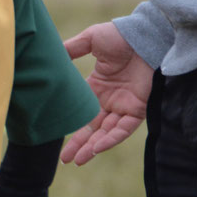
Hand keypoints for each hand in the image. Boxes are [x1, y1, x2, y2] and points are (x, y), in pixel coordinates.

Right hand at [62, 22, 151, 163]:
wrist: (146, 36)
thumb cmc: (120, 36)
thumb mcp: (90, 40)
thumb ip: (70, 49)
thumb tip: (50, 56)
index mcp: (96, 86)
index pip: (80, 110)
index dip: (69, 123)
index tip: (54, 133)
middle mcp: (108, 100)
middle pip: (91, 127)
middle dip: (78, 144)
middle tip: (64, 160)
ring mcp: (123, 106)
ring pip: (105, 132)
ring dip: (91, 147)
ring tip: (77, 160)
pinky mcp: (137, 109)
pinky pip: (123, 129)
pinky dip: (110, 140)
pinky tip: (97, 149)